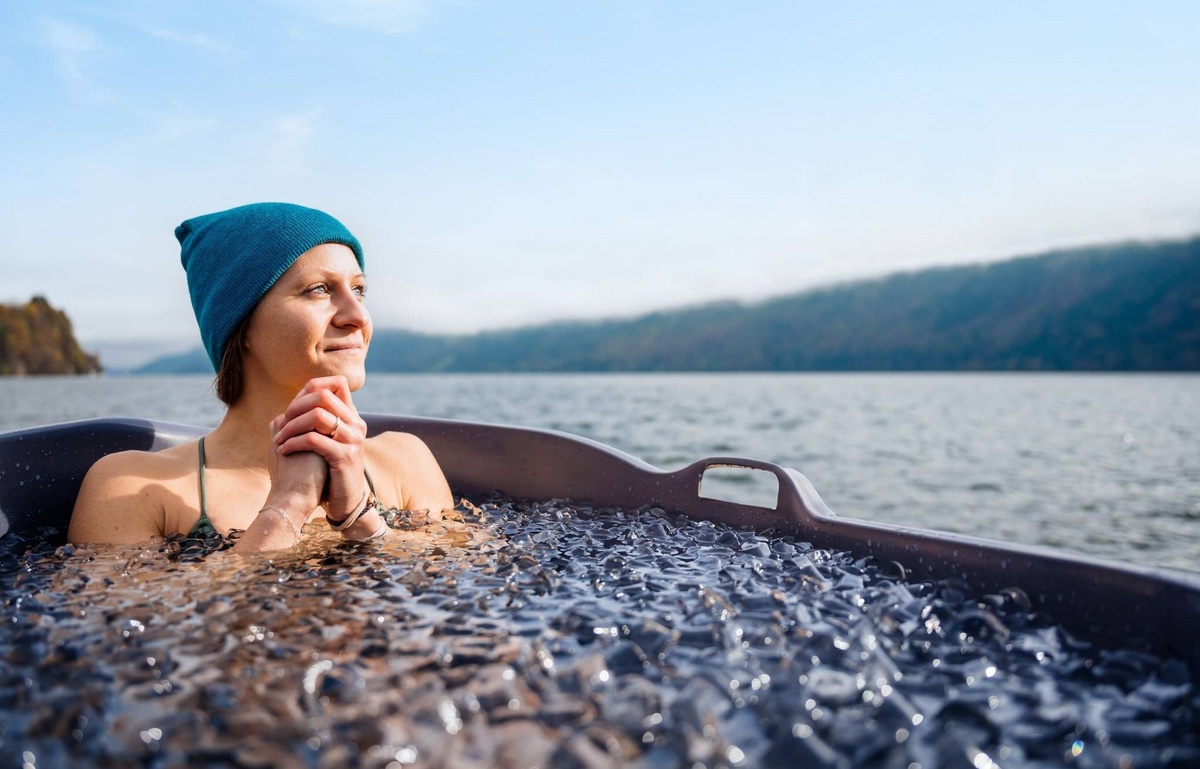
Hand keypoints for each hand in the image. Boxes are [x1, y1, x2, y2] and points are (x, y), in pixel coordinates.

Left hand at [272, 376, 369, 522]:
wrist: (345, 500)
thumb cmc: (330, 470)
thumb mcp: (328, 440)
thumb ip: (320, 421)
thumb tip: (297, 401)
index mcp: (352, 417)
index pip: (338, 383)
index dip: (314, 386)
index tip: (294, 404)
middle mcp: (357, 424)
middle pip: (323, 396)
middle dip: (296, 408)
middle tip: (282, 423)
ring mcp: (353, 440)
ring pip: (317, 416)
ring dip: (291, 426)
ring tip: (280, 439)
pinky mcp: (346, 457)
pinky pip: (313, 440)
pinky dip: (293, 443)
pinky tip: (284, 450)